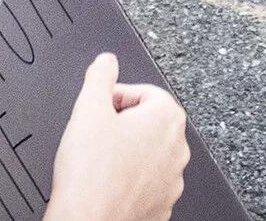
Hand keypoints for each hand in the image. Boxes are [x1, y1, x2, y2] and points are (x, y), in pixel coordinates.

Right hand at [46, 53, 187, 220]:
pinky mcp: (162, 205)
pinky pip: (148, 182)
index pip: (144, 92)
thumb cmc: (91, 174)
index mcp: (167, 119)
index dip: (117, 98)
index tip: (101, 108)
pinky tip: (108, 181)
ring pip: (149, 154)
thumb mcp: (88, 109)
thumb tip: (106, 61)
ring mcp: (172, 181)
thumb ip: (100, 76)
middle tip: (97, 134)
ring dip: (128, 152)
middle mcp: (178, 149)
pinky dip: (131, 179)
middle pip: (149, 122)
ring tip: (100, 160)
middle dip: (123, 124)